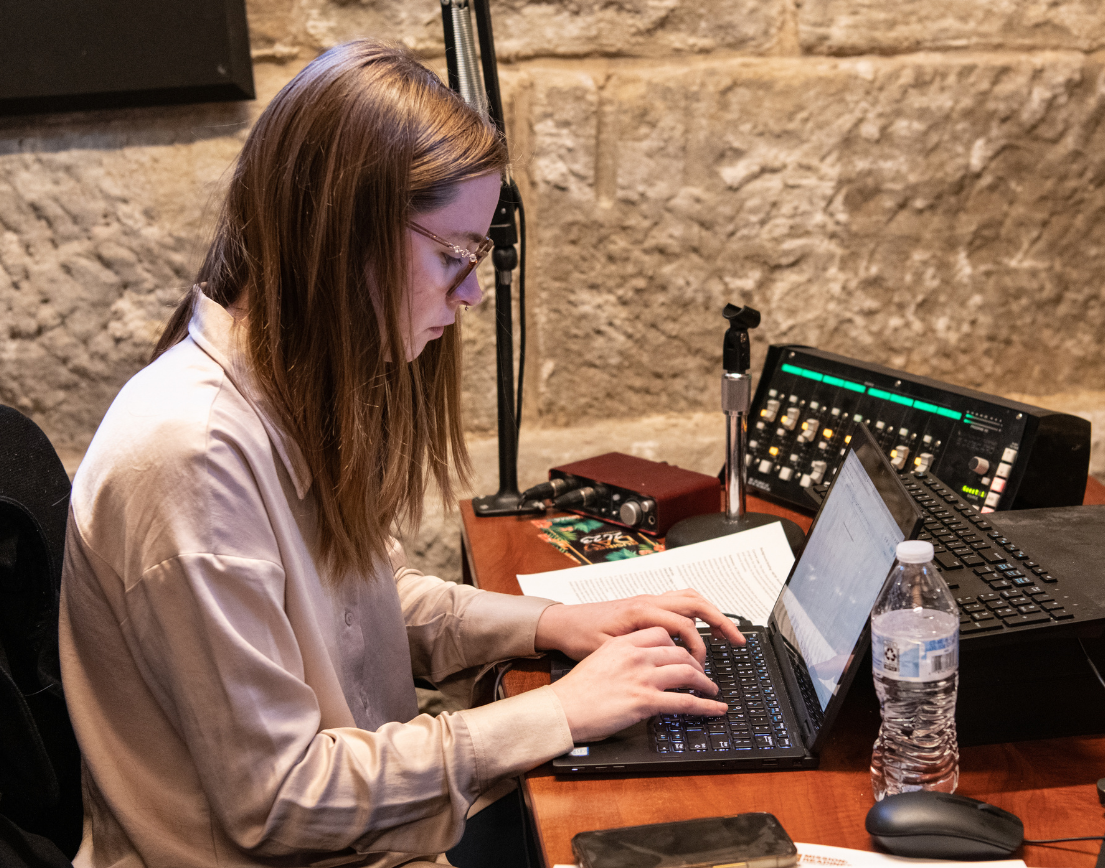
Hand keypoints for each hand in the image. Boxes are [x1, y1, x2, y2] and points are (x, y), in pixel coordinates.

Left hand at [534, 589, 743, 663]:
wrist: (562, 623)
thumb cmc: (580, 636)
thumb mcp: (606, 651)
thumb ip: (636, 654)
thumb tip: (663, 666)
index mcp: (640, 611)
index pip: (683, 626)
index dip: (698, 648)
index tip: (701, 670)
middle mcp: (647, 601)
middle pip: (696, 603)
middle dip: (721, 621)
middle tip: (739, 640)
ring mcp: (648, 600)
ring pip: (690, 598)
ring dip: (711, 613)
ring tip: (727, 633)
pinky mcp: (646, 605)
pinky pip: (679, 602)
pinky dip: (695, 612)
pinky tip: (701, 629)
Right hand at [549, 627, 728, 741]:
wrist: (561, 709)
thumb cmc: (576, 690)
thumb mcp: (599, 659)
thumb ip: (623, 656)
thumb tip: (642, 663)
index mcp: (624, 643)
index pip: (662, 633)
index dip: (679, 643)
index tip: (685, 653)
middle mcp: (636, 656)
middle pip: (680, 652)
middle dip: (696, 664)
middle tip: (702, 675)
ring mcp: (642, 677)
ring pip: (688, 673)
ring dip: (706, 683)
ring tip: (712, 690)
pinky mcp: (646, 701)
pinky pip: (686, 702)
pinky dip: (706, 706)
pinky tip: (715, 708)